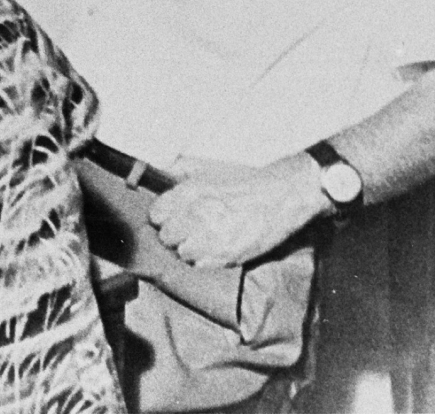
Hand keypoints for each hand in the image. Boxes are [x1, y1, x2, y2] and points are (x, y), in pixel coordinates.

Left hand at [147, 155, 326, 268]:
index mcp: (188, 192)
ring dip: (191, 249)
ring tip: (205, 240)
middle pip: (166, 237)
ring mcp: (210, 237)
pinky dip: (206, 260)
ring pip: (182, 253)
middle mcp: (195, 214)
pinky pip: (201, 265)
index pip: (155, 215)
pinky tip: (217, 248)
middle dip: (176, 234)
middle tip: (191, 230)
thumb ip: (176, 171)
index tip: (171, 218)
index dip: (163, 218)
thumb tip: (156, 172)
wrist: (279, 197)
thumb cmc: (245, 184)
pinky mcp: (226, 255)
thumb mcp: (205, 170)